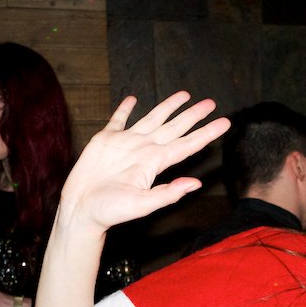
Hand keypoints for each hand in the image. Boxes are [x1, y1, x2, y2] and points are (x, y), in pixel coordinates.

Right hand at [56, 91, 230, 232]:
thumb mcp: (142, 204)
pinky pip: (118, 120)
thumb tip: (195, 184)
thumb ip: (168, 194)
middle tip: (211, 103)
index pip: (187, 144)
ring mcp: (126, 143)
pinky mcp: (105, 139)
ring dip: (168, 107)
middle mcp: (144, 149)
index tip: (225, 123)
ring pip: (153, 118)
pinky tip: (133, 100)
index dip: (206, 134)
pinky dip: (125, 109)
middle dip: (193, 115)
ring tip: (184, 95)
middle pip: (174, 127)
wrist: (81, 209)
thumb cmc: (110, 211)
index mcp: (155, 162)